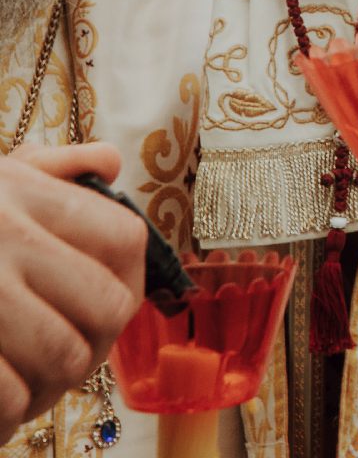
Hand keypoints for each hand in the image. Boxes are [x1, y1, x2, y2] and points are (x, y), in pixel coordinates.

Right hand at [0, 145, 144, 441]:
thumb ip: (45, 170)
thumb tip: (105, 163)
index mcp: (17, 196)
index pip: (122, 240)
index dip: (126, 280)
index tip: (103, 306)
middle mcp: (2, 239)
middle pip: (106, 307)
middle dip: (93, 342)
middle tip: (65, 359)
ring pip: (64, 357)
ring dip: (52, 384)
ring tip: (29, 386)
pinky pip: (9, 397)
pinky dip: (8, 413)